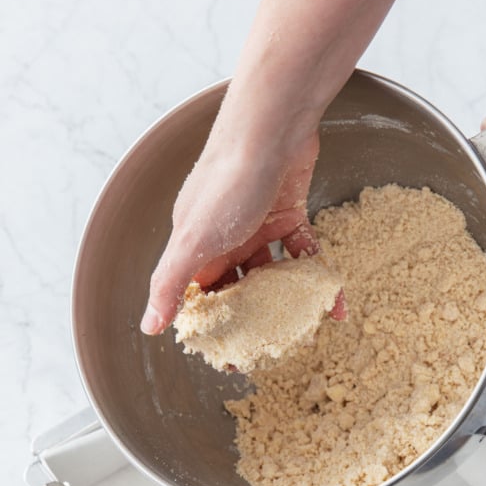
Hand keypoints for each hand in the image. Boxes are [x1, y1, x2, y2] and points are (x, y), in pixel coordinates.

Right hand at [141, 127, 344, 334]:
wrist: (272, 127)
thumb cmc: (228, 180)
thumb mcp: (194, 240)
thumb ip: (170, 283)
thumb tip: (149, 326)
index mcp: (196, 245)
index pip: (198, 295)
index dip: (211, 327)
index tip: (227, 358)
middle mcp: (224, 237)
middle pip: (237, 288)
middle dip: (252, 320)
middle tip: (269, 351)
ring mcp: (258, 226)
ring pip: (272, 274)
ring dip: (287, 301)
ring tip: (305, 331)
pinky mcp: (290, 213)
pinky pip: (304, 255)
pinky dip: (319, 277)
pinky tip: (335, 303)